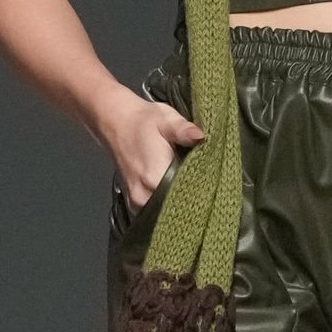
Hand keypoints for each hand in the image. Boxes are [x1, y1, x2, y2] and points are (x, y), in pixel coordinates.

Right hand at [100, 87, 205, 207]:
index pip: (187, 196)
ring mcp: (137, 203)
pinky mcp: (135, 205)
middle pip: (178, 208)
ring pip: (167, 212)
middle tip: (209, 188)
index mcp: (154, 177)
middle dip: (195, 199)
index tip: (216, 184)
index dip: (204, 192)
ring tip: (195, 190)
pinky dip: (169, 205)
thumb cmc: (144, 121)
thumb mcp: (166, 119)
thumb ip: (183, 130)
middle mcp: (144, 195)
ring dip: (182, 204)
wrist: (116, 124)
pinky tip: (178, 193)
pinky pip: (157, 212)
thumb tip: (200, 136)